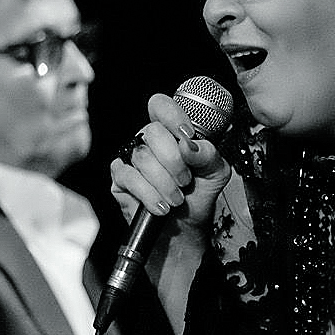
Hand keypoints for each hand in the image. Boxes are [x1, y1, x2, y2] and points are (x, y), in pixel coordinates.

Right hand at [109, 92, 231, 235]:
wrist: (186, 227)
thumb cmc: (199, 194)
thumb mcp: (215, 172)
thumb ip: (208, 154)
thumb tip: (189, 145)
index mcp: (171, 131)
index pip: (161, 106)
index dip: (172, 116)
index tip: (188, 135)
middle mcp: (148, 140)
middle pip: (153, 131)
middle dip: (174, 161)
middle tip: (186, 180)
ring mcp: (132, 158)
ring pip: (143, 157)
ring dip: (165, 183)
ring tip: (177, 198)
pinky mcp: (119, 179)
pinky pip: (130, 177)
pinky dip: (150, 195)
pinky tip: (162, 206)